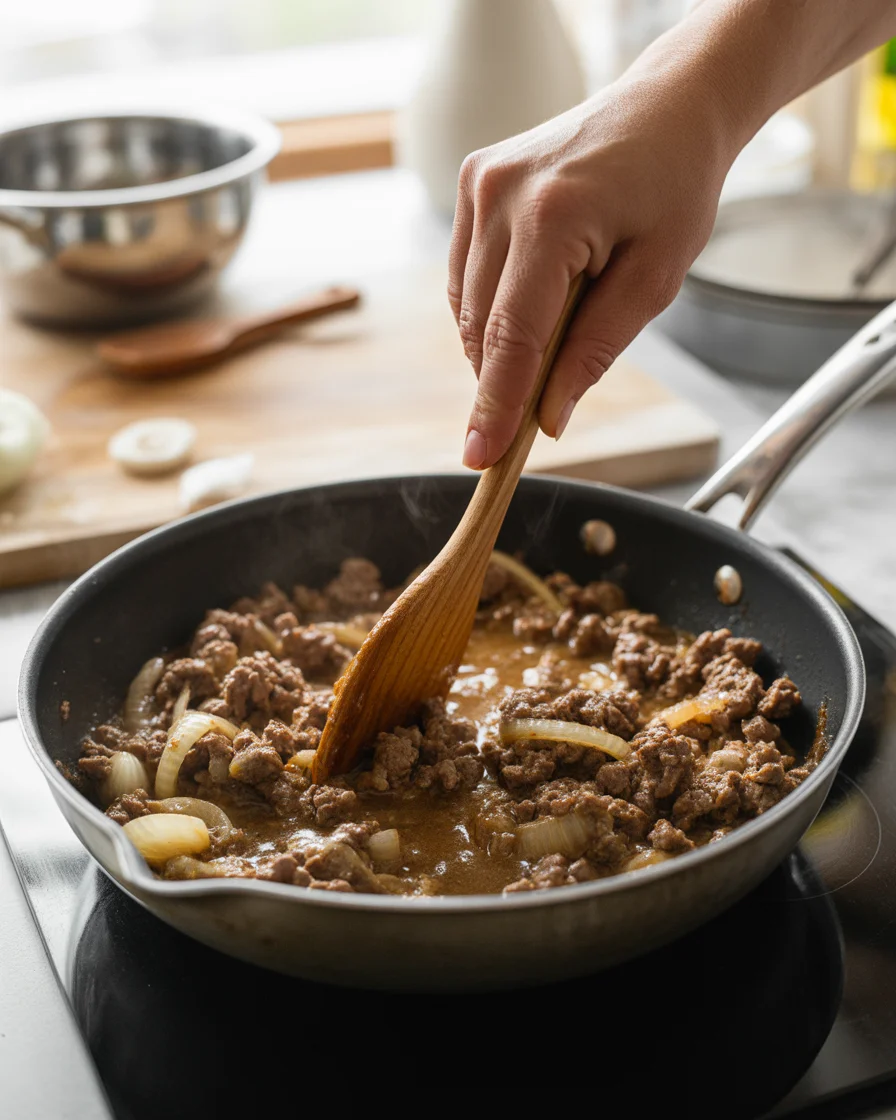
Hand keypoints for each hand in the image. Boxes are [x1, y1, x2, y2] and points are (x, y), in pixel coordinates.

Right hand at [449, 59, 738, 468]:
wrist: (667, 106)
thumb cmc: (675, 188)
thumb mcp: (656, 278)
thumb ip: (596, 350)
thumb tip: (548, 417)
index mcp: (552, 215)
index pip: (512, 335)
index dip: (496, 405)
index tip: (479, 458)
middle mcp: (500, 194)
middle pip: (480, 326)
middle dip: (500, 381)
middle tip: (530, 417)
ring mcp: (479, 183)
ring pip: (465, 305)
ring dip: (495, 343)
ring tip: (553, 331)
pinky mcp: (471, 181)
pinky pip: (465, 273)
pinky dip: (488, 307)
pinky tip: (529, 302)